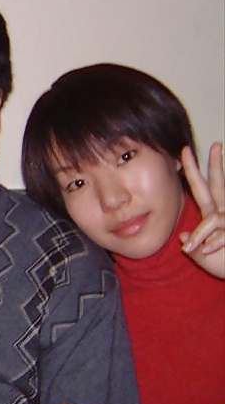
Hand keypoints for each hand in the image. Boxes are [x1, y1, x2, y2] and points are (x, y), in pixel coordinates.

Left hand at [180, 142, 224, 278]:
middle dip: (216, 165)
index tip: (186, 152)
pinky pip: (221, 232)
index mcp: (213, 215)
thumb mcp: (204, 258)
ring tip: (196, 248)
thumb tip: (183, 240)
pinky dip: (214, 242)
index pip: (201, 189)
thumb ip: (194, 248)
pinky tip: (208, 249)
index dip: (193, 172)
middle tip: (216, 144)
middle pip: (218, 185)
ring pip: (212, 219)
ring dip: (201, 234)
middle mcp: (224, 214)